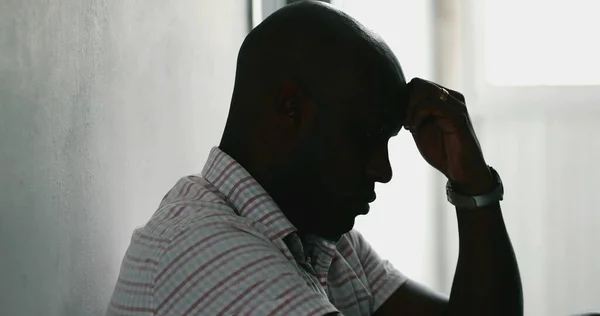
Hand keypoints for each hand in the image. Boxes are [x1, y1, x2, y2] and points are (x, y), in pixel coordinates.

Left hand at [404, 78, 493, 194]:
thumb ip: (411, 115)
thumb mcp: (420, 129)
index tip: (399, 118)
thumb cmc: (442, 152)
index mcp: (443, 99)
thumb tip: (394, 104)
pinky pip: (432, 104)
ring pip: (425, 90)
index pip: (417, 84)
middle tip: (403, 122)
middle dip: (405, 102)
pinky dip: (417, 114)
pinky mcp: (458, 117)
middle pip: (419, 84)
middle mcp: (451, 98)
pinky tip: (414, 128)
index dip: (403, 99)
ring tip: (408, 126)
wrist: (461, 172)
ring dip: (410, 108)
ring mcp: (456, 105)